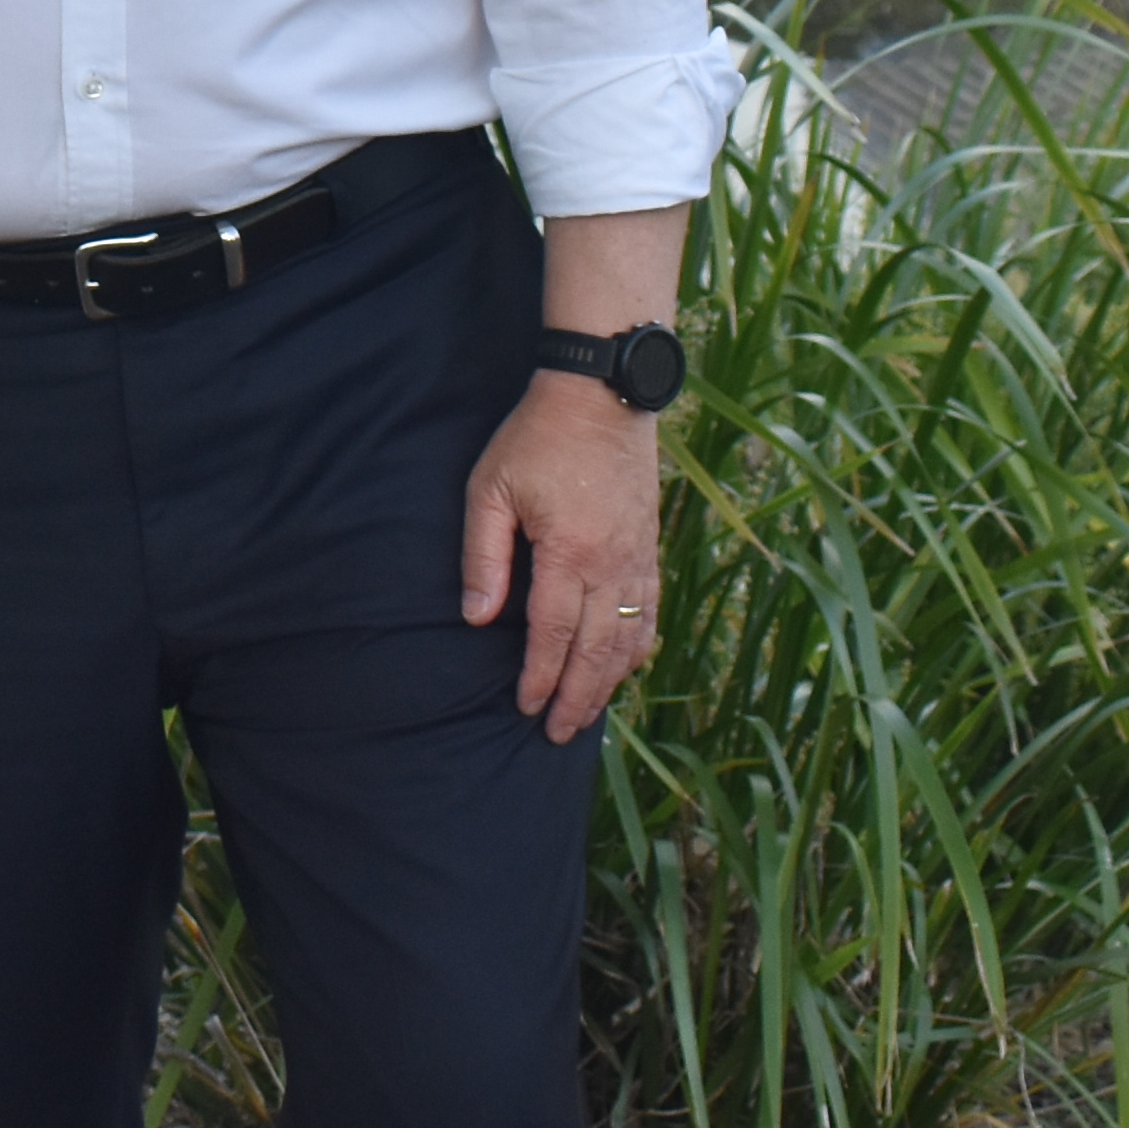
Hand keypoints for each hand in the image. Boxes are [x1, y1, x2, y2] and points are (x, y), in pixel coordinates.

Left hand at [460, 385, 663, 736]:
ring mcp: (639, 556)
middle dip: (578, 697)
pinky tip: (625, 665)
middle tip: (559, 734)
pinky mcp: (650, 546)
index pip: (554, 634)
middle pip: (597, 650)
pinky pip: (651, 612)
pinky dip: (639, 647)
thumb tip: (477, 617)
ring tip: (589, 712)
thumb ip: (483, 555)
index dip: (540, 677)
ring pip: (630, 638)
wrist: (602, 394)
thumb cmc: (536, 438)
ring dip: (609, 681)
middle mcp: (613, 563)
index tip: (526, 707)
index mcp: (570, 552)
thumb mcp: (492, 488)